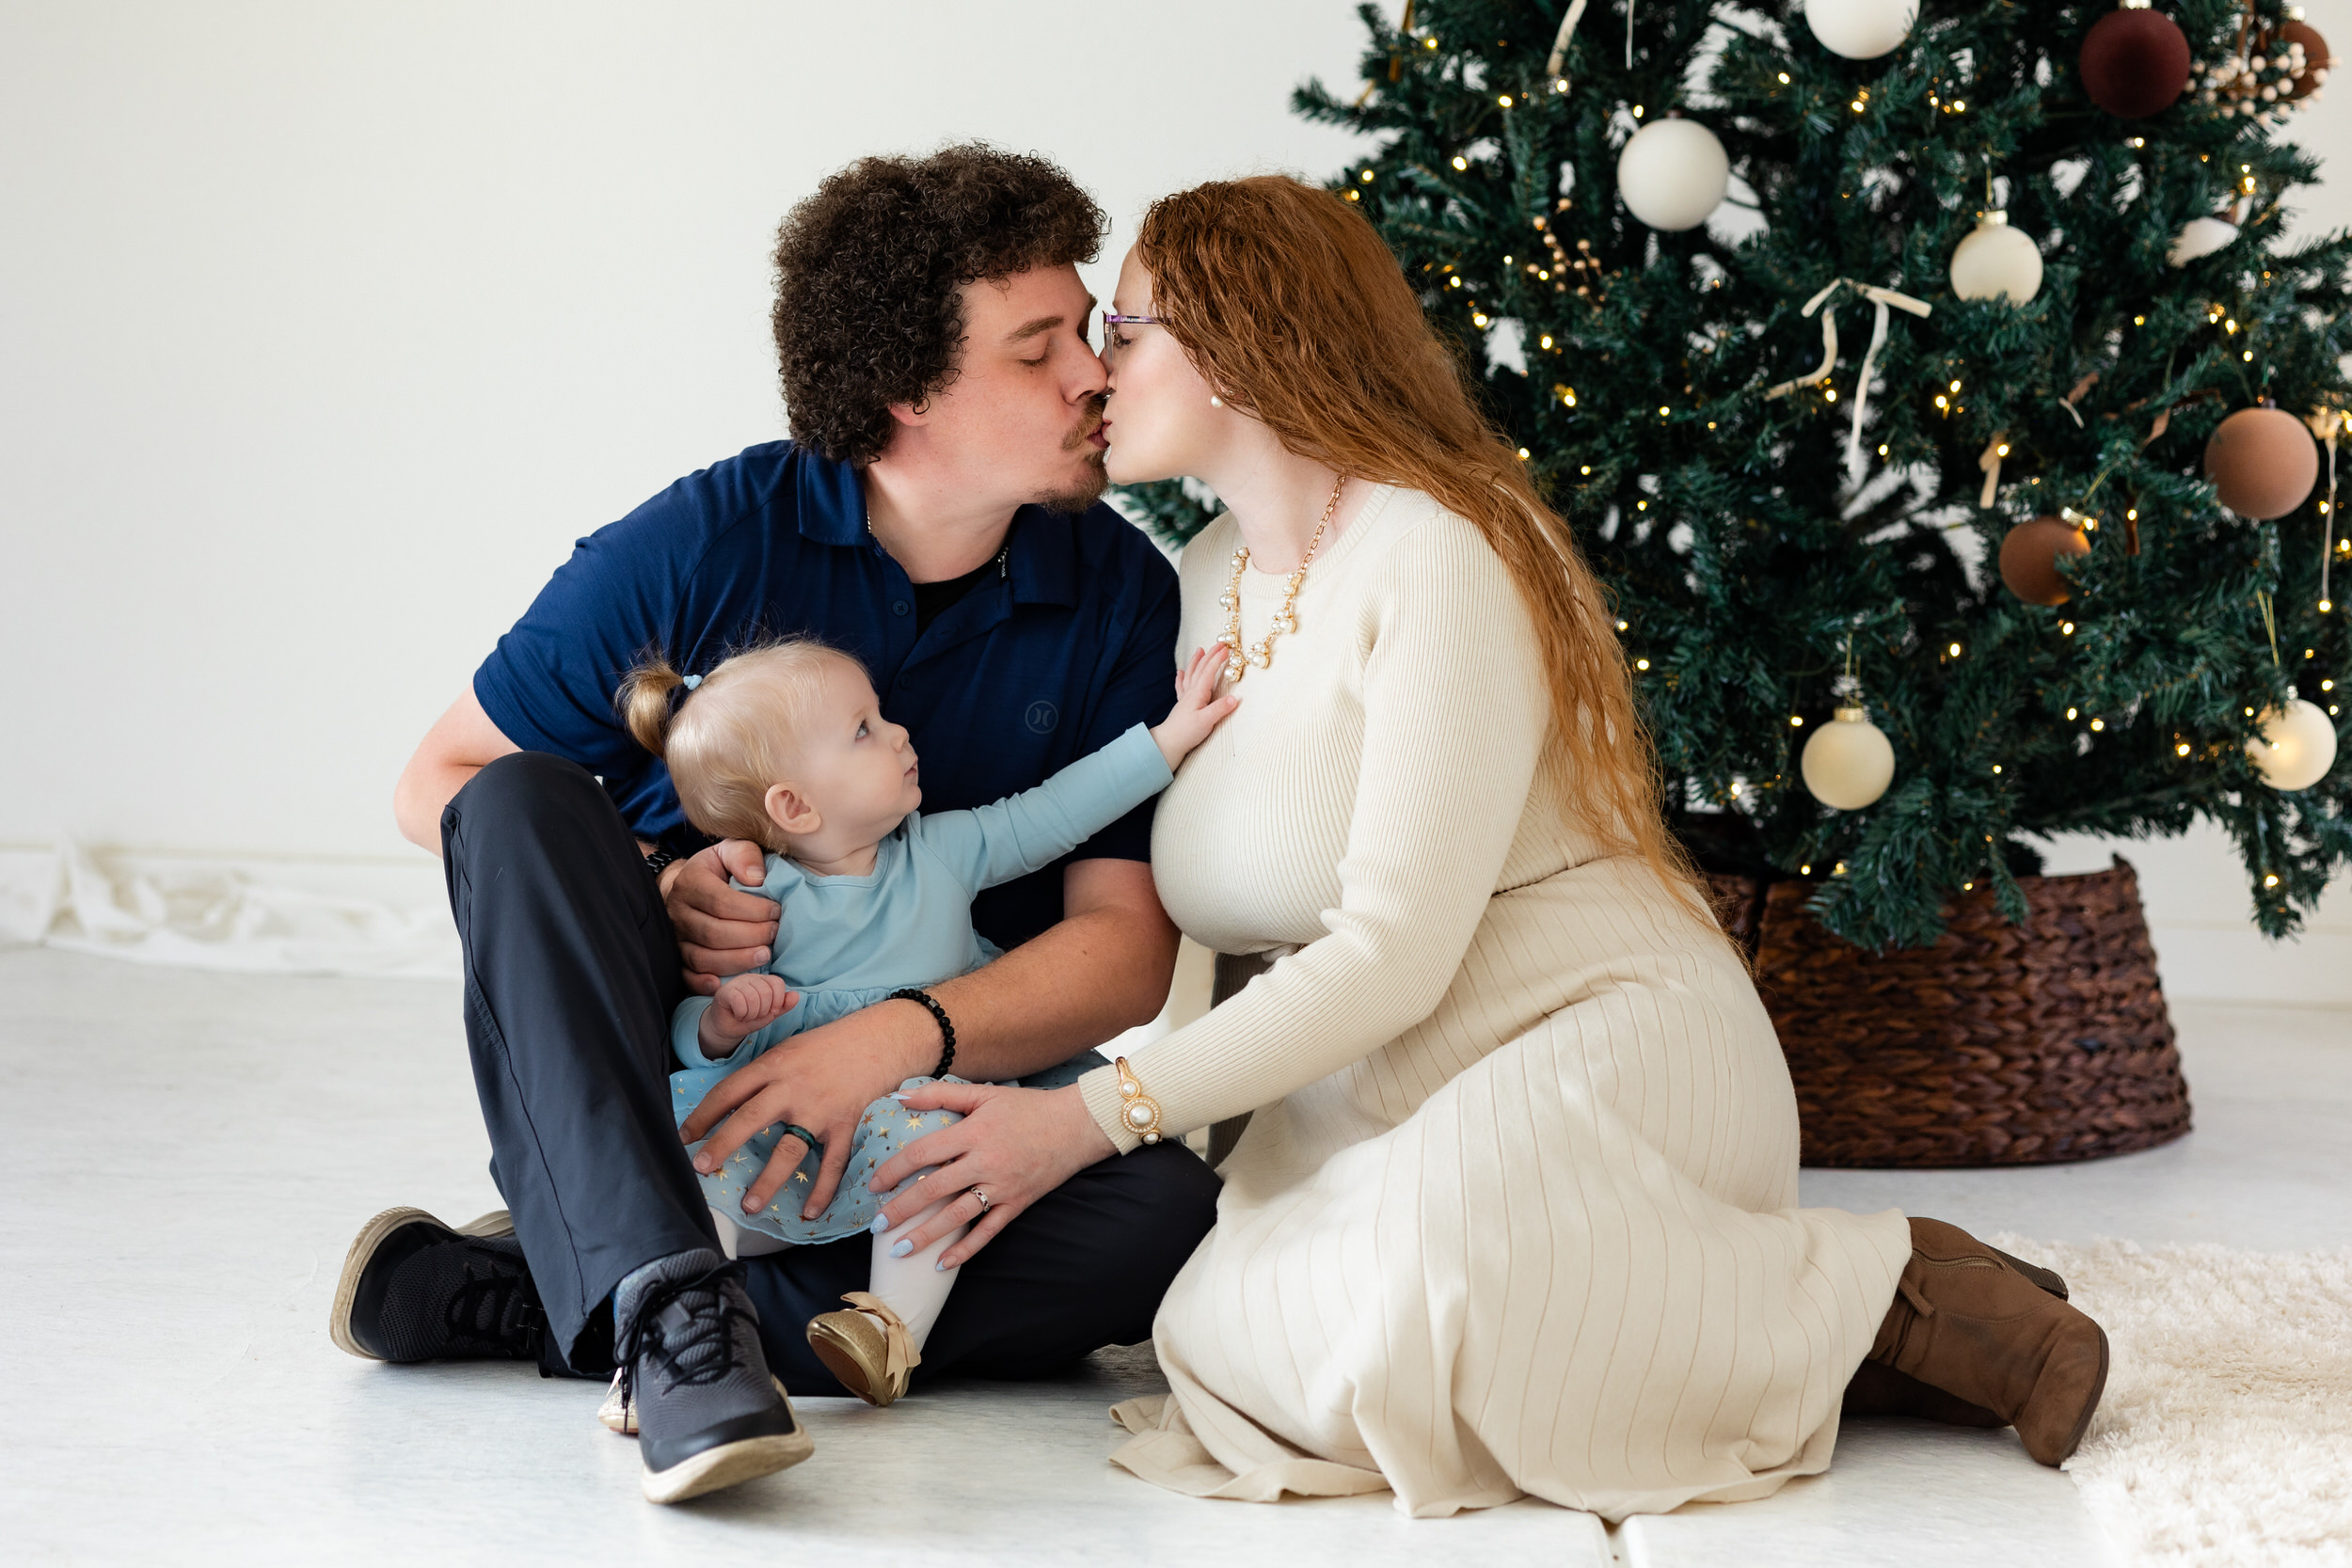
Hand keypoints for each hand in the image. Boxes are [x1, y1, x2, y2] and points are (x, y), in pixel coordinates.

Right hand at [661, 840, 778, 993]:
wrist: (691, 885)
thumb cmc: (720, 869)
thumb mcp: (732, 850)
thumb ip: (745, 855)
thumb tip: (756, 879)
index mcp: (691, 882)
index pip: (720, 902)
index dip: (752, 911)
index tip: (776, 911)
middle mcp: (678, 911)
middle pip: (713, 933)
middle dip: (750, 936)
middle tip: (774, 934)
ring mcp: (676, 937)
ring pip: (702, 957)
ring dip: (736, 961)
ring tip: (764, 956)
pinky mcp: (678, 957)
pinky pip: (686, 975)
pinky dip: (702, 983)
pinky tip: (722, 984)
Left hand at [678, 998, 933, 1219]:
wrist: (878, 1040)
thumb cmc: (829, 1044)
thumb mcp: (788, 1048)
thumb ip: (762, 1073)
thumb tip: (730, 1101)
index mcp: (774, 1065)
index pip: (729, 1091)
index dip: (703, 1115)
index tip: (685, 1137)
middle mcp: (793, 1088)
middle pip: (750, 1119)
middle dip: (723, 1145)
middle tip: (701, 1168)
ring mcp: (820, 1110)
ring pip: (789, 1149)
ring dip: (768, 1180)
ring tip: (750, 1206)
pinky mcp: (845, 1125)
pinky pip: (832, 1163)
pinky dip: (822, 1190)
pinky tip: (809, 1212)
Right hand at [698, 974, 798, 1053]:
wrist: (728, 1028)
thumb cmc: (749, 1018)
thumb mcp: (770, 1013)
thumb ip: (783, 1005)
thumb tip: (796, 996)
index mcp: (763, 980)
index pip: (777, 983)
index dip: (777, 1001)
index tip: (770, 1011)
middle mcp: (750, 977)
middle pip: (766, 992)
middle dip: (763, 1011)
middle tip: (755, 1015)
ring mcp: (736, 982)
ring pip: (753, 998)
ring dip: (752, 1014)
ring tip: (746, 1016)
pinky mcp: (724, 992)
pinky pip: (739, 1002)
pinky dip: (742, 1014)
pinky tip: (738, 1015)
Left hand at [864, 1082, 1117, 1267]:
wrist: (1078, 1125)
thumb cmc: (1028, 1107)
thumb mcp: (984, 1094)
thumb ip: (940, 1094)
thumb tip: (899, 1095)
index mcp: (974, 1132)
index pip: (923, 1153)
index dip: (894, 1170)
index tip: (874, 1184)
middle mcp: (985, 1162)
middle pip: (933, 1190)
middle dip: (900, 1210)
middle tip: (876, 1225)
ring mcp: (1002, 1187)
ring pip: (956, 1217)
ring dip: (924, 1236)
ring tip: (899, 1250)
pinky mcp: (1017, 1204)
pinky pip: (987, 1232)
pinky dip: (965, 1250)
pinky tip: (942, 1264)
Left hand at [1149, 643, 1240, 770]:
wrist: (1169, 743)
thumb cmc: (1186, 732)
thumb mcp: (1207, 721)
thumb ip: (1220, 709)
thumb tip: (1235, 698)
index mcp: (1198, 694)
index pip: (1209, 672)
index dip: (1217, 659)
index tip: (1226, 648)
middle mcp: (1191, 693)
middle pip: (1200, 669)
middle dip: (1210, 656)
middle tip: (1218, 644)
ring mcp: (1186, 698)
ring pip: (1191, 674)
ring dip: (1196, 662)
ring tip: (1199, 651)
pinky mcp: (1182, 706)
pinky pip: (1182, 687)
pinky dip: (1181, 678)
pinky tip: (1180, 673)